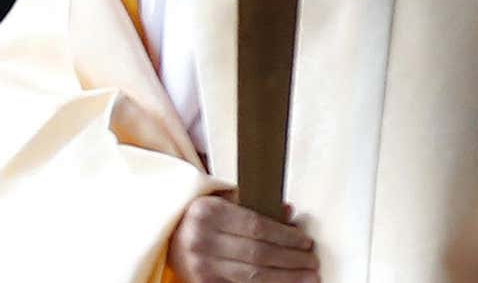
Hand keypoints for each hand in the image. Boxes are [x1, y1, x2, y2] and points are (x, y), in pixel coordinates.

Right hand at [168, 195, 318, 282]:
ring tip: (308, 277)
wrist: (165, 237)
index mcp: (208, 212)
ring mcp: (201, 266)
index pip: (257, 227)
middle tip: (312, 261)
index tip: (306, 241)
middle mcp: (201, 239)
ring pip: (254, 276)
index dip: (286, 237)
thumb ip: (253, 206)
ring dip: (286, 278)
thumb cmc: (199, 218)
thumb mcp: (221, 203)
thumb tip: (289, 213)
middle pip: (259, 253)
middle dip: (292, 260)